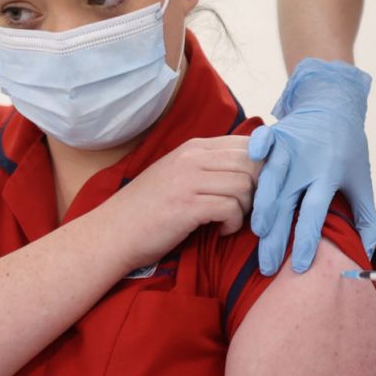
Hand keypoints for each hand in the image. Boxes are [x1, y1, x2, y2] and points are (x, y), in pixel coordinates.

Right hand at [107, 136, 261, 270]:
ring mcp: (189, 180)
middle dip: (259, 188)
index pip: (247, 143)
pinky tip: (221, 230)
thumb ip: (210, 165)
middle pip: (252, 162)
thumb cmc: (149, 208)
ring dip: (246, 208)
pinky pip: (231, 208)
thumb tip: (253, 167)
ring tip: (229, 220)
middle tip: (246, 207)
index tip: (258, 187)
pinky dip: (233, 223)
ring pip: (245, 185)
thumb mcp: (179, 174)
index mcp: (194, 147)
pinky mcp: (187, 206)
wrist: (113, 232)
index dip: (263, 165)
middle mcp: (192, 157)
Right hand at [249, 59, 375, 275]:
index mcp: (329, 175)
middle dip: (276, 237)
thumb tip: (365, 252)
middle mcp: (307, 162)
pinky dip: (253, 154)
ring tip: (255, 234)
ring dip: (261, 207)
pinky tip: (242, 173)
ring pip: (269, 180)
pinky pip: (260, 144)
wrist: (335, 105)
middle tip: (267, 267)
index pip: (315, 213)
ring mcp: (289, 146)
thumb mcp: (361, 182)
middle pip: (287, 203)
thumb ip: (366, 218)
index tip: (301, 266)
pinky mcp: (275, 133)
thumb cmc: (348, 149)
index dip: (307, 239)